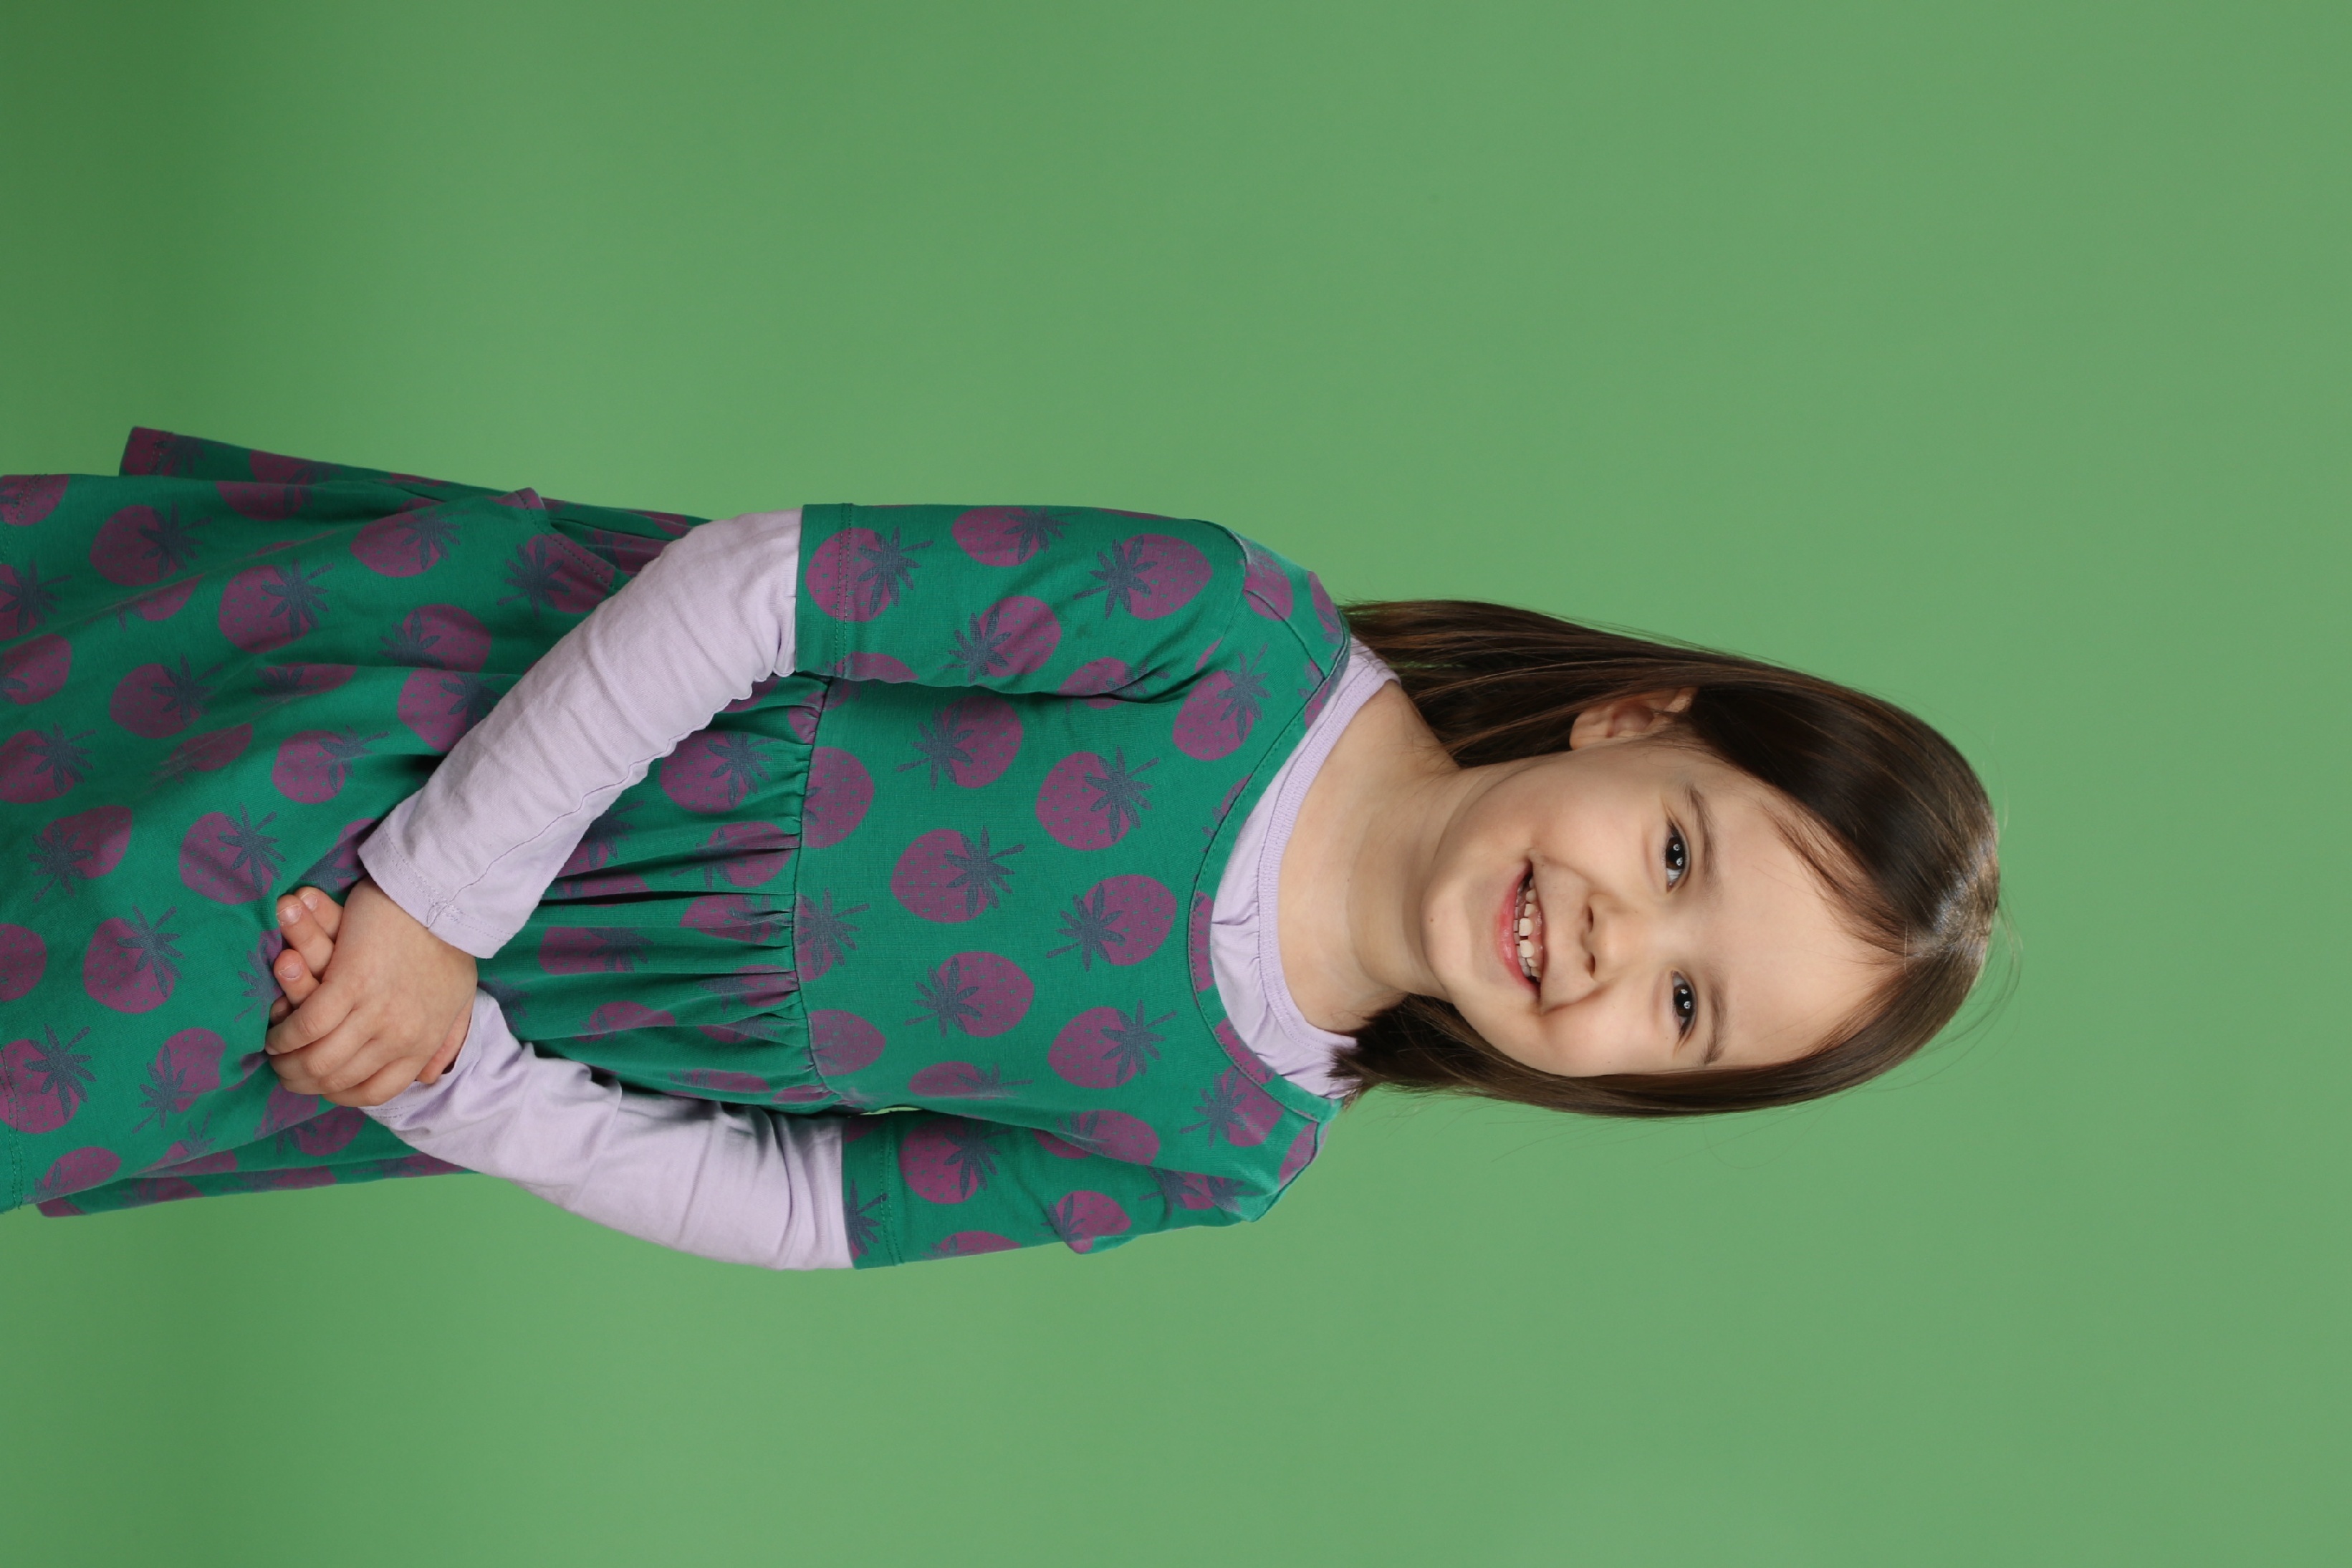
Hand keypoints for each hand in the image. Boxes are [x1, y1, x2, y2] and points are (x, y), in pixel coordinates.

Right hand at [265, 880, 475, 1105]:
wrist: (441, 897)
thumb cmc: (448, 945)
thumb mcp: (458, 1000)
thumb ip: (444, 1040)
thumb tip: (426, 1075)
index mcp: (423, 1043)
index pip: (376, 1092)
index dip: (342, 1093)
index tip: (322, 1084)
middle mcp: (399, 1036)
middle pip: (339, 1079)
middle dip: (306, 1080)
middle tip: (285, 1070)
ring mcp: (375, 1012)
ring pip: (319, 1058)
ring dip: (289, 1061)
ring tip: (275, 1053)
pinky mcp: (349, 983)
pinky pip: (308, 1024)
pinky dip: (286, 1034)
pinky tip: (276, 1031)